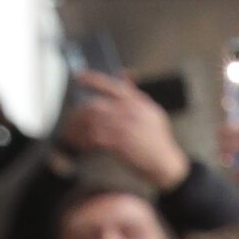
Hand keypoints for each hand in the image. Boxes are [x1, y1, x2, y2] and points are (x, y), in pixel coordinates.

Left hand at [57, 71, 189, 190]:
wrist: (166, 164)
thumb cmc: (157, 141)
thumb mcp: (152, 112)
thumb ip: (136, 94)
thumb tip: (123, 74)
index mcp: (138, 102)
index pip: (113, 85)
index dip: (93, 79)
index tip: (80, 77)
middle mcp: (131, 112)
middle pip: (97, 105)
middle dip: (80, 112)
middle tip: (72, 118)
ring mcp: (126, 127)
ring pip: (93, 122)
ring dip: (80, 128)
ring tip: (73, 134)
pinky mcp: (121, 144)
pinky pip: (96, 138)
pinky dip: (86, 141)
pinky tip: (82, 144)